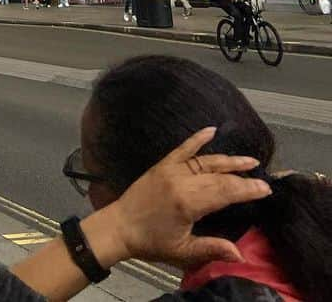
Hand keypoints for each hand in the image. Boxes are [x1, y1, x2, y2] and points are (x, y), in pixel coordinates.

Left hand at [83, 127, 271, 270]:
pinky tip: (210, 130)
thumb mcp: (183, 252)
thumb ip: (212, 249)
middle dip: (244, 177)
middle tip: (265, 177)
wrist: (120, 227)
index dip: (247, 190)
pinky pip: (182, 148)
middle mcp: (182, 180)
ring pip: (205, 161)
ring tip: (249, 159)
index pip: (225, 192)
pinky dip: (196, 139)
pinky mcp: (162, 165)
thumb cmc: (152, 242)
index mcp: (188, 202)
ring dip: (228, 159)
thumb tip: (241, 254)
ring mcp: (171, 169)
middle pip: (219, 176)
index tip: (266, 189)